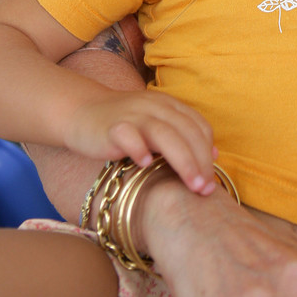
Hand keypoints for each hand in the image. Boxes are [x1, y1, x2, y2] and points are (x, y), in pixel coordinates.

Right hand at [65, 89, 216, 193]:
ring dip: (183, 160)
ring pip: (164, 133)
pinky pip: (128, 135)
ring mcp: (132, 115)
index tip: (211, 180)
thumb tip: (215, 154)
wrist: (81, 111)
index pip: (198, 126)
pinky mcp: (111, 127)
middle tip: (206, 190)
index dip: (208, 153)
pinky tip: (145, 166)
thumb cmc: (125, 125)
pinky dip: (139, 149)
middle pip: (186, 131)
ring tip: (191, 185)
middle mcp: (154, 107)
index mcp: (169, 106)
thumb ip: (184, 136)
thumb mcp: (157, 124)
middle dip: (200, 161)